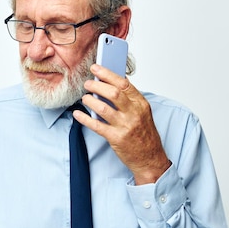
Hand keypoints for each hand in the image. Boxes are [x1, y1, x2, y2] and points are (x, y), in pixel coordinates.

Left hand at [77, 64, 170, 184]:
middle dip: (96, 85)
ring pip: (103, 108)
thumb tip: (111, 83)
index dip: (108, 74)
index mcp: (141, 104)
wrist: (150, 159)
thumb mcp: (142, 113)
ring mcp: (125, 126)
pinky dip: (84, 119)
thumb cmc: (145, 135)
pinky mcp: (116, 138)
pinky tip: (78, 114)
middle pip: (113, 93)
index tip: (96, 68)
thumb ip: (129, 99)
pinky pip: (96, 126)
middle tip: (87, 83)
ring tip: (84, 98)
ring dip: (90, 100)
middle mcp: (134, 113)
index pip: (124, 84)